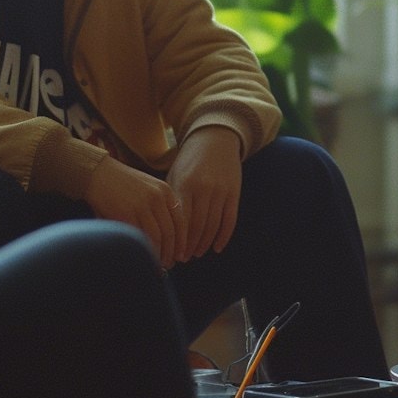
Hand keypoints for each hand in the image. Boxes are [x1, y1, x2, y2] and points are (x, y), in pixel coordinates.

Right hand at [85, 158, 181, 269]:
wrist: (97, 173)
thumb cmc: (120, 185)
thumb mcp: (147, 189)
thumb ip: (159, 207)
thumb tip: (168, 238)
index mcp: (165, 191)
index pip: (180, 221)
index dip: (182, 241)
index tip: (181, 254)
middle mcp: (157, 197)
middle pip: (171, 231)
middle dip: (172, 252)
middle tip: (170, 264)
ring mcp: (143, 205)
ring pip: (159, 237)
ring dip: (160, 254)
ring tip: (158, 264)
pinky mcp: (127, 213)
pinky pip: (142, 237)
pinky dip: (146, 250)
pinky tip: (145, 257)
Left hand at [167, 126, 243, 263]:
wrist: (215, 139)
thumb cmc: (189, 160)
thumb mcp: (175, 175)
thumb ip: (172, 199)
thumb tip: (164, 228)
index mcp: (185, 185)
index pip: (181, 221)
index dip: (177, 240)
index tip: (172, 252)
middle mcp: (203, 189)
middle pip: (197, 227)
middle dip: (190, 246)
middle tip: (183, 258)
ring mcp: (221, 191)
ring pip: (213, 226)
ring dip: (204, 244)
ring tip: (197, 254)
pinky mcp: (234, 193)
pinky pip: (230, 220)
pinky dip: (224, 236)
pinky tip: (217, 247)